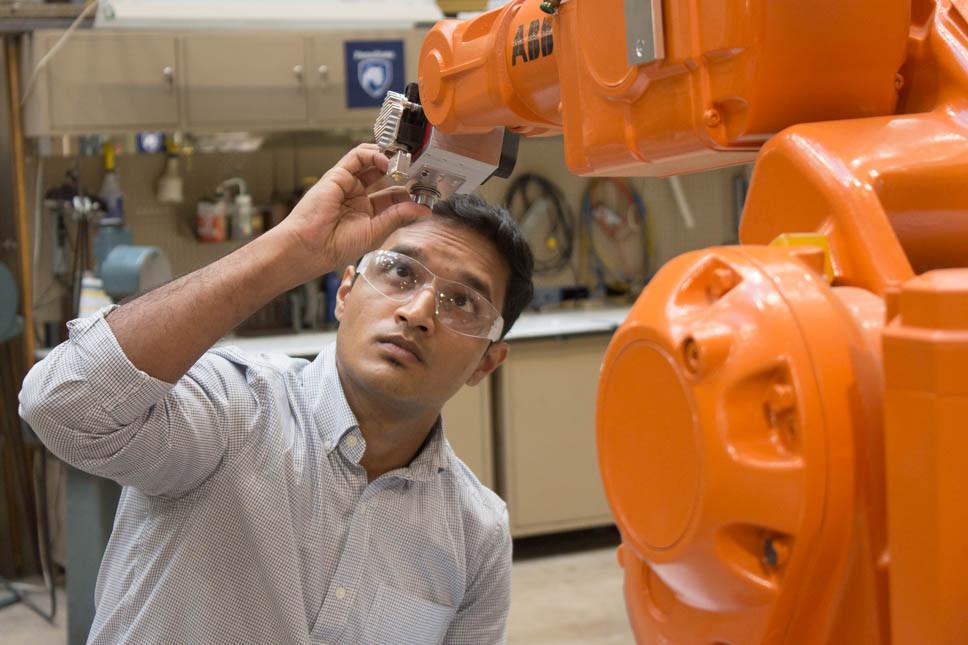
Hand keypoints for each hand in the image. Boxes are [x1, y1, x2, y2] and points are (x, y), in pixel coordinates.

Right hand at [279, 144, 430, 275]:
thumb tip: (423, 210)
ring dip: (389, 158)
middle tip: (418, 168)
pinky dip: (373, 154)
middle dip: (402, 171)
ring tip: (404, 159)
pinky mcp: (338, 175)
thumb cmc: (336, 246)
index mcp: (368, 214)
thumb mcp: (376, 231)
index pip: (394, 196)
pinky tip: (387, 160)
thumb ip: (399, 216)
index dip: (409, 192)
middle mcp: (359, 197)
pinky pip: (357, 157)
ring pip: (372, 163)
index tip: (426, 191)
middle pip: (385, 177)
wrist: (310, 246)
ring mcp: (349, 185)